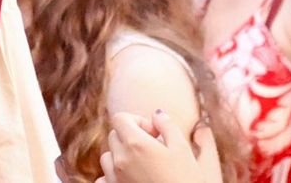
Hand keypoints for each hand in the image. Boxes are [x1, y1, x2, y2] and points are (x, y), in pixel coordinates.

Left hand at [99, 112, 220, 182]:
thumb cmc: (187, 181)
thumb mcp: (183, 150)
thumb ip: (168, 126)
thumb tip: (156, 113)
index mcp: (135, 143)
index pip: (120, 118)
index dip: (137, 121)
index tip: (154, 134)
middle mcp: (120, 158)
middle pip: (114, 136)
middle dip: (131, 138)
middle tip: (154, 151)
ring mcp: (114, 177)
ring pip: (108, 156)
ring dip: (121, 157)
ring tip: (144, 166)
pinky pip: (103, 178)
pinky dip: (113, 176)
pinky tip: (131, 179)